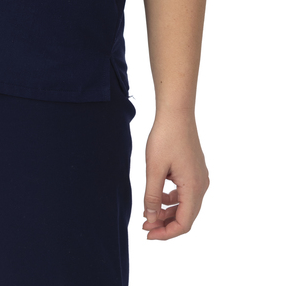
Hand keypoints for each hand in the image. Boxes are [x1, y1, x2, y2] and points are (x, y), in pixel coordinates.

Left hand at [142, 112, 209, 239]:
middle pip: (186, 216)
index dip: (166, 233)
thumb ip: (153, 196)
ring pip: (186, 204)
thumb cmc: (165, 137)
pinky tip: (158, 195)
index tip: (148, 234)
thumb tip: (151, 218)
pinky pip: (186, 192)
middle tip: (145, 224)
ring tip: (149, 212)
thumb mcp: (154, 169)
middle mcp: (201, 185)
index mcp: (194, 188)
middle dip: (165, 224)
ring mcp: (200, 177)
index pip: (184, 223)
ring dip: (168, 211)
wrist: (176, 112)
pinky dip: (172, 199)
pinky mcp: (195, 169)